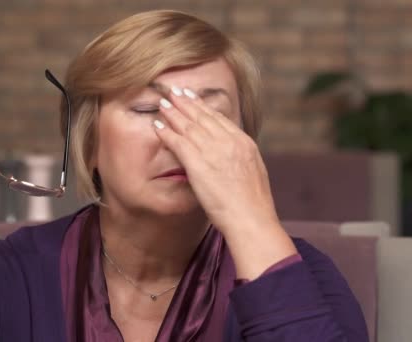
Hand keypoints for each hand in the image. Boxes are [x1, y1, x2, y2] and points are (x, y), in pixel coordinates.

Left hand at [153, 88, 277, 233]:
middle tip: (175, 92)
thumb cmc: (254, 205)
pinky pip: (178, 142)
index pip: (220, 119)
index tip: (194, 99)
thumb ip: (241, 160)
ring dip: (173, 113)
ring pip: (189, 126)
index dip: (204, 108)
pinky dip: (166, 132)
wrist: (251, 218)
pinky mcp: (198, 164)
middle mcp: (229, 142)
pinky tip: (157, 126)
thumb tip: (234, 159)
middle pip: (203, 117)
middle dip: (187, 103)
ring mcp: (213, 151)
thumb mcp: (254, 174)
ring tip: (162, 103)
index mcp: (244, 143)